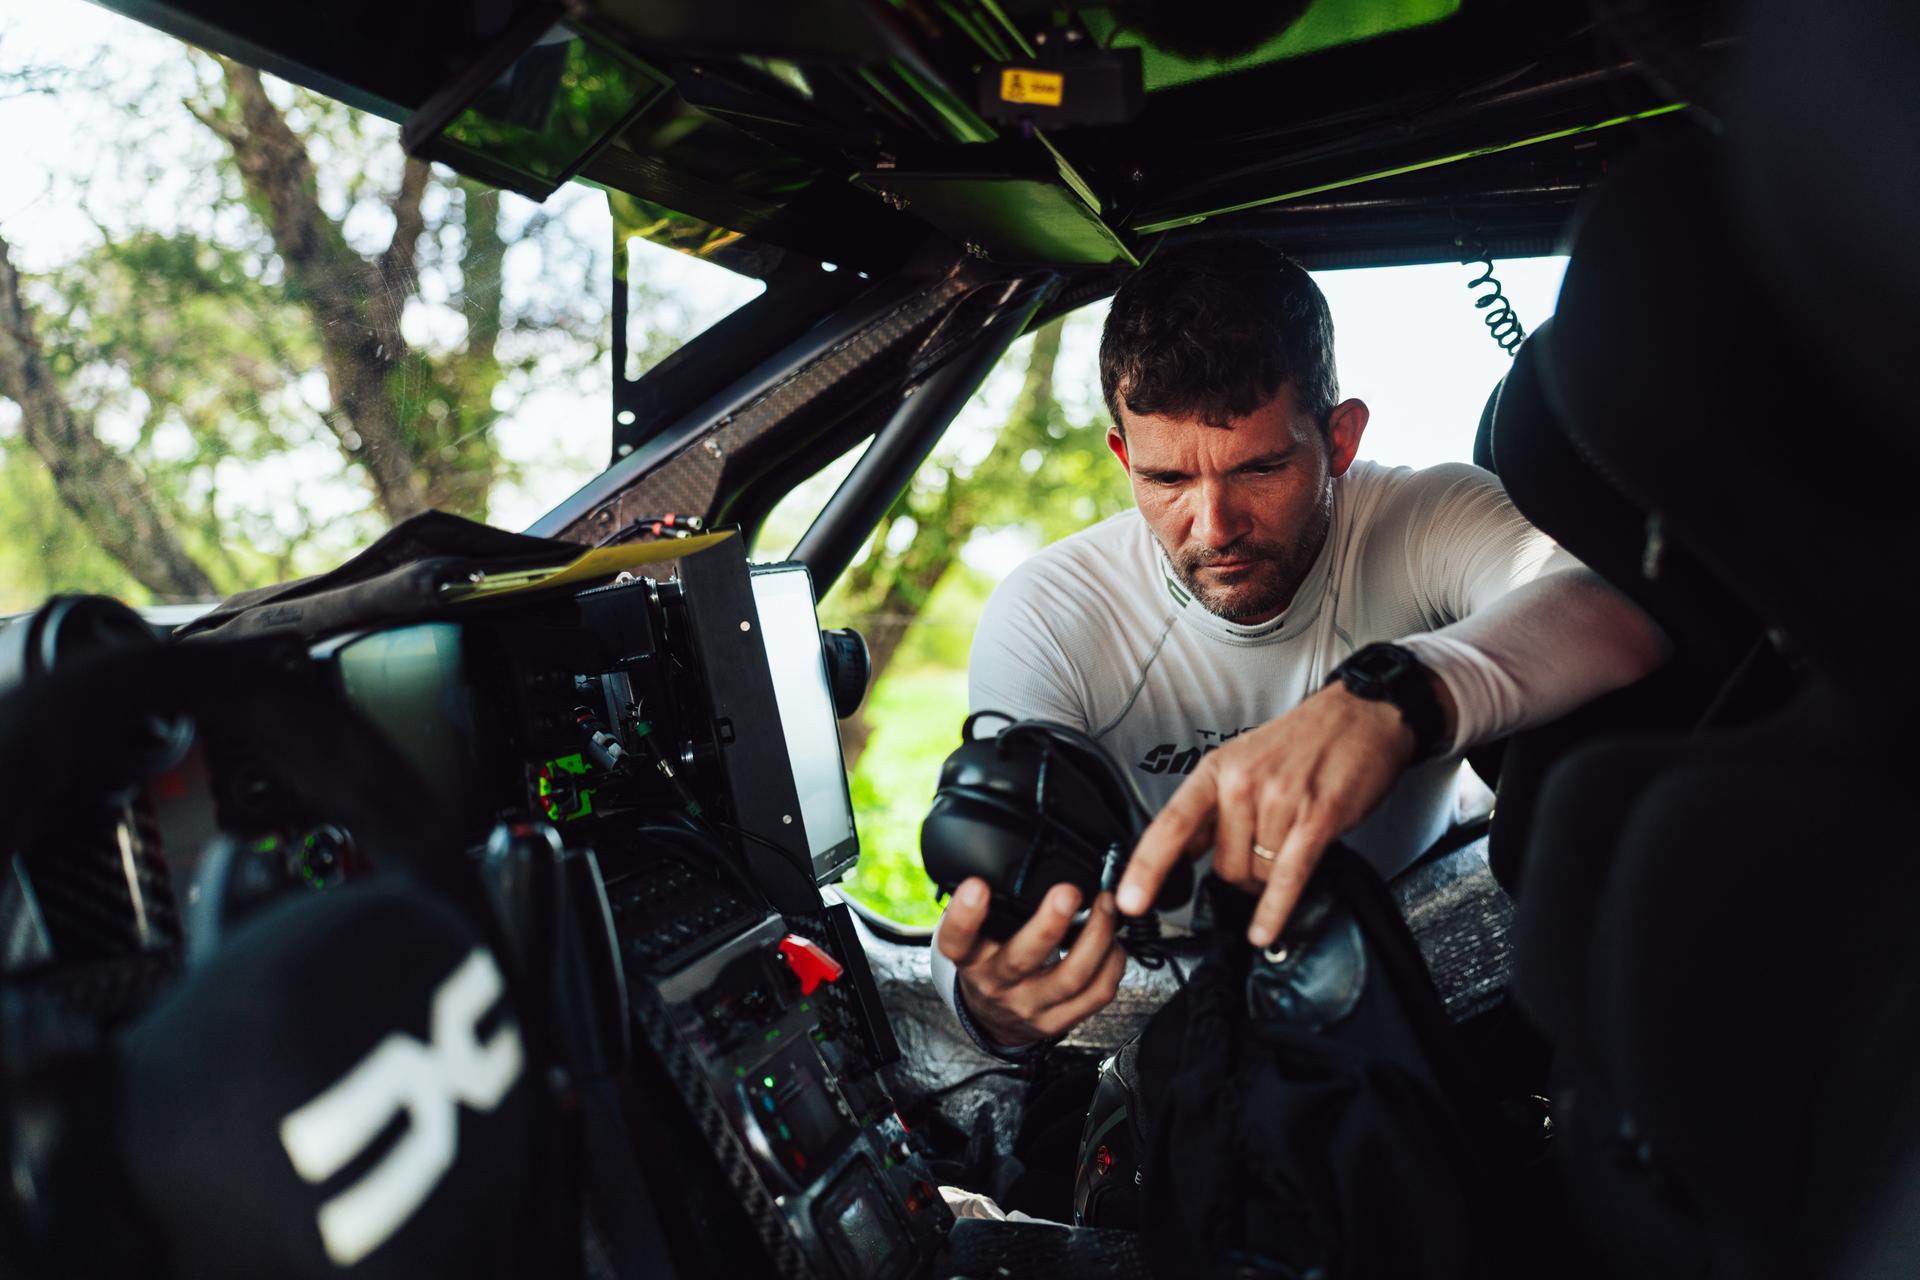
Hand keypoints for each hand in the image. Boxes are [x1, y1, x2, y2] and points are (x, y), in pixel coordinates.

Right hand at [935, 878, 1126, 1046]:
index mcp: (970, 958)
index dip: (964, 914)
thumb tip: (1020, 858)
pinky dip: (1112, 963)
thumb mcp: (977, 938)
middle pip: (1021, 959)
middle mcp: (997, 984)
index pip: (956, 940)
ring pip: (1070, 978)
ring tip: (1106, 905)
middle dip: (1048, 924)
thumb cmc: (991, 964)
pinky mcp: (1059, 1021)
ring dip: (1096, 937)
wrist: (996, 1019)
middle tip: (1068, 892)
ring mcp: (1030, 1006)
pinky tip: (1114, 941)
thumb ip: (993, 909)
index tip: (977, 885)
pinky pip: (1096, 994)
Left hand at [1116, 683, 1426, 948]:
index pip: (1171, 825)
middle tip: (1261, 856)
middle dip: (1239, 876)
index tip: (1130, 902)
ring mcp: (1280, 801)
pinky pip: (1287, 877)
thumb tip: (1180, 857)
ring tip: (1288, 848)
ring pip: (1256, 875)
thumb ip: (1210, 811)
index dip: (1147, 868)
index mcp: (1217, 770)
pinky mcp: (1317, 818)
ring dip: (1269, 879)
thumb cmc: (1300, 742)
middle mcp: (1243, 784)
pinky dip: (1274, 910)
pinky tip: (1264, 930)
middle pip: (1223, 866)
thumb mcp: (1240, 763)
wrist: (1361, 716)